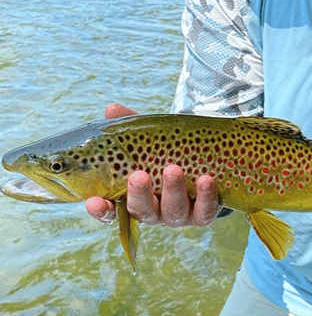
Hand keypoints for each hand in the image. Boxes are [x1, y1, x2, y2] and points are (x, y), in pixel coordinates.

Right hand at [85, 104, 219, 226]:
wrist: (207, 161)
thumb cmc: (167, 153)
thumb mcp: (149, 139)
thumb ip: (130, 127)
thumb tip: (112, 109)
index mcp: (134, 198)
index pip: (112, 210)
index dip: (101, 209)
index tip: (92, 200)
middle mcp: (155, 211)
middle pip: (143, 210)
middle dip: (139, 194)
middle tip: (138, 176)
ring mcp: (179, 214)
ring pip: (173, 210)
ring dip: (172, 190)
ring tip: (173, 169)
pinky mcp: (204, 213)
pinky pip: (205, 210)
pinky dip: (206, 196)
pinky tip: (205, 179)